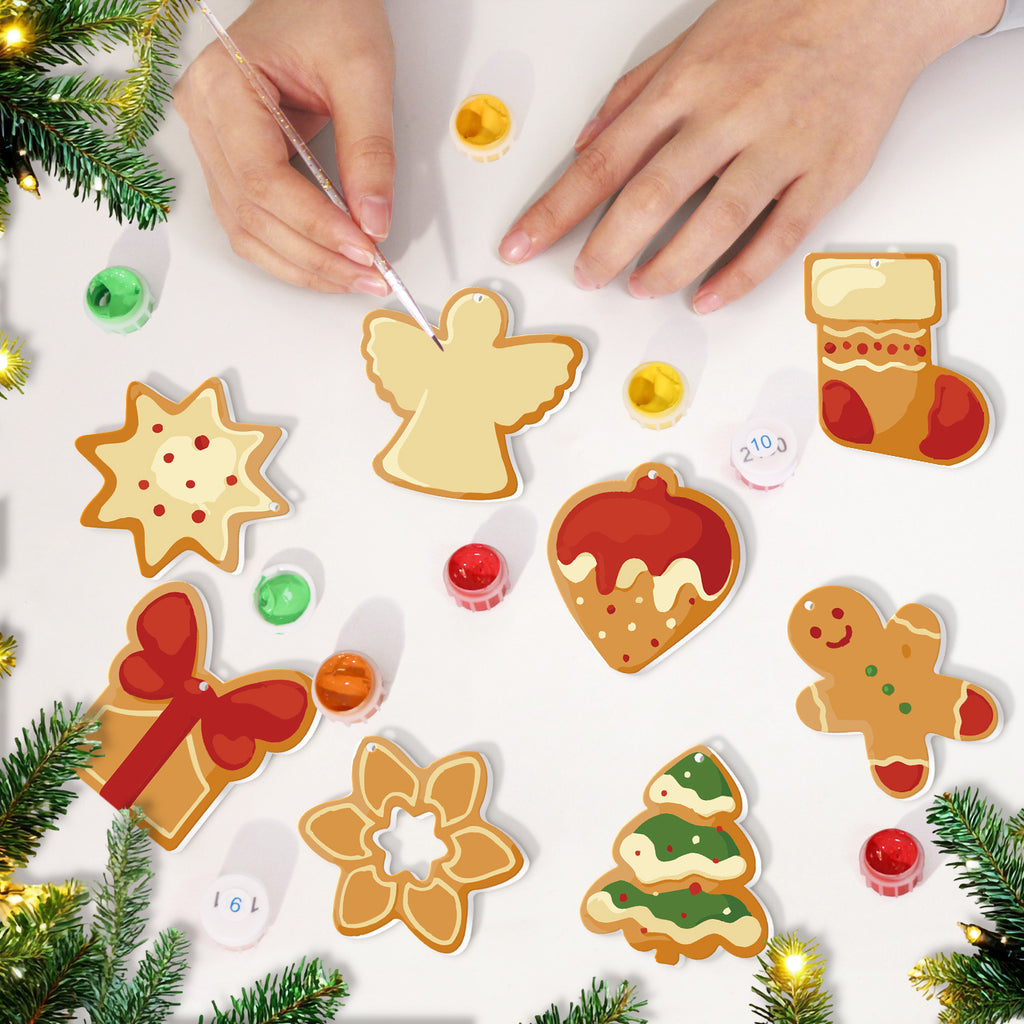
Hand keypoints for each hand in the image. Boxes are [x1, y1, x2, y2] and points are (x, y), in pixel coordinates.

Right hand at [174, 0, 394, 293]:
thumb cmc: (329, 10)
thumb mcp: (363, 73)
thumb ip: (370, 151)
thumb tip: (374, 222)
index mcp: (223, 86)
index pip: (264, 181)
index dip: (315, 226)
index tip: (365, 250)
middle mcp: (203, 117)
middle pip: (253, 215)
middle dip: (316, 257)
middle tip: (371, 275)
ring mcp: (210, 142)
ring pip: (247, 231)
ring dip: (303, 265)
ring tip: (355, 277)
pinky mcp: (229, 160)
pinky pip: (252, 222)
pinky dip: (292, 251)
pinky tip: (329, 262)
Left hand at [499, 0, 1003, 311]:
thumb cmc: (780, 16)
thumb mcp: (691, 39)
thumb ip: (634, 95)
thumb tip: (585, 144)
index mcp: (686, 85)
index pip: (604, 160)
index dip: (556, 209)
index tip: (522, 244)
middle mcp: (728, 115)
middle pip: (651, 195)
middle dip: (606, 246)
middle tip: (584, 277)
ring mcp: (780, 146)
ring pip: (715, 221)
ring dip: (669, 265)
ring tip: (639, 288)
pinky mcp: (826, 173)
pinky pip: (778, 236)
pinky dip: (739, 274)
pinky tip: (707, 297)